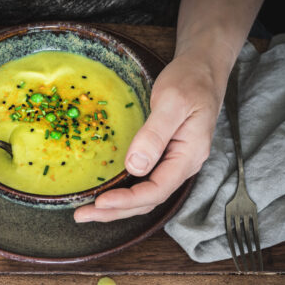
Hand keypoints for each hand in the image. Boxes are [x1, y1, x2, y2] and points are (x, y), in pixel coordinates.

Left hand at [74, 54, 225, 221]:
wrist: (202, 68)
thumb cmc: (190, 81)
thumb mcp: (172, 102)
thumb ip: (155, 134)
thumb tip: (135, 167)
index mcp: (189, 155)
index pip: (157, 190)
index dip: (127, 201)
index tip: (100, 203)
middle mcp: (182, 165)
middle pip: (148, 200)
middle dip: (115, 211)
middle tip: (82, 215)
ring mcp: (172, 162)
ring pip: (144, 194)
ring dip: (116, 207)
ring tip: (86, 211)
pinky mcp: (162, 156)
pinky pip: (142, 181)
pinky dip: (122, 191)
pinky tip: (103, 193)